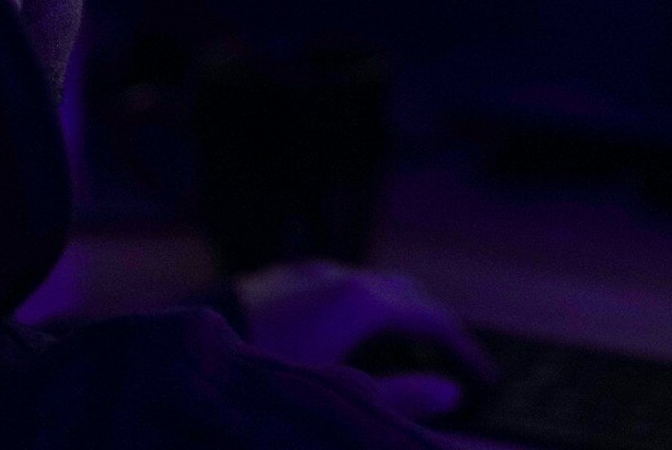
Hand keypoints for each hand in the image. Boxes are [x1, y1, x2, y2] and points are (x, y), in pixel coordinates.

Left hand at [235, 260, 493, 420]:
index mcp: (363, 301)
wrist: (188, 357)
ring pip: (368, 287)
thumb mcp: (338, 396)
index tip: (483, 378)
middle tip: (449, 365)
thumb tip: (450, 393)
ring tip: (400, 360)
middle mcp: (339, 276)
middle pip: (406, 295)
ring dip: (394, 318)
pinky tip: (344, 341)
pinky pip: (335, 287)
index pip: (434, 319)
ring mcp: (307, 274)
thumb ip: (399, 397)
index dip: (464, 349)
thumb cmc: (267, 377)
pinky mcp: (279, 279)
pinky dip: (358, 310)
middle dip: (431, 328)